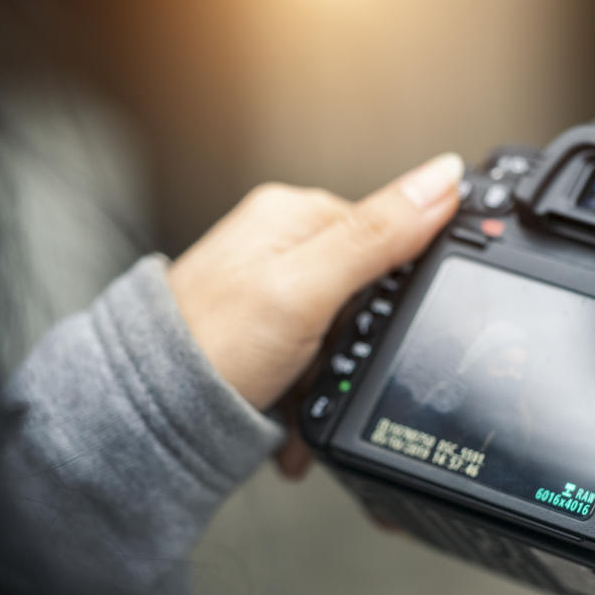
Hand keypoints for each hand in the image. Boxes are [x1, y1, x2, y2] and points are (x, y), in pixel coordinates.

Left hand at [166, 154, 462, 473]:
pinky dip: (308, 395)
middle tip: (329, 379)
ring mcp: (269, 290)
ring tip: (300, 403)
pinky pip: (312, 360)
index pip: (387, 233)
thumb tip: (443, 178)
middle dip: (357, 350)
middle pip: (365, 293)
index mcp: (293, 215)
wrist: (151, 416)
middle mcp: (280, 244)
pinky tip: (290, 412)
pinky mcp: (262, 332)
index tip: (386, 334)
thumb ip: (377, 236)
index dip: (395, 292)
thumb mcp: (306, 289)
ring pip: (341, 335)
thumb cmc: (210, 348)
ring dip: (331, 382)